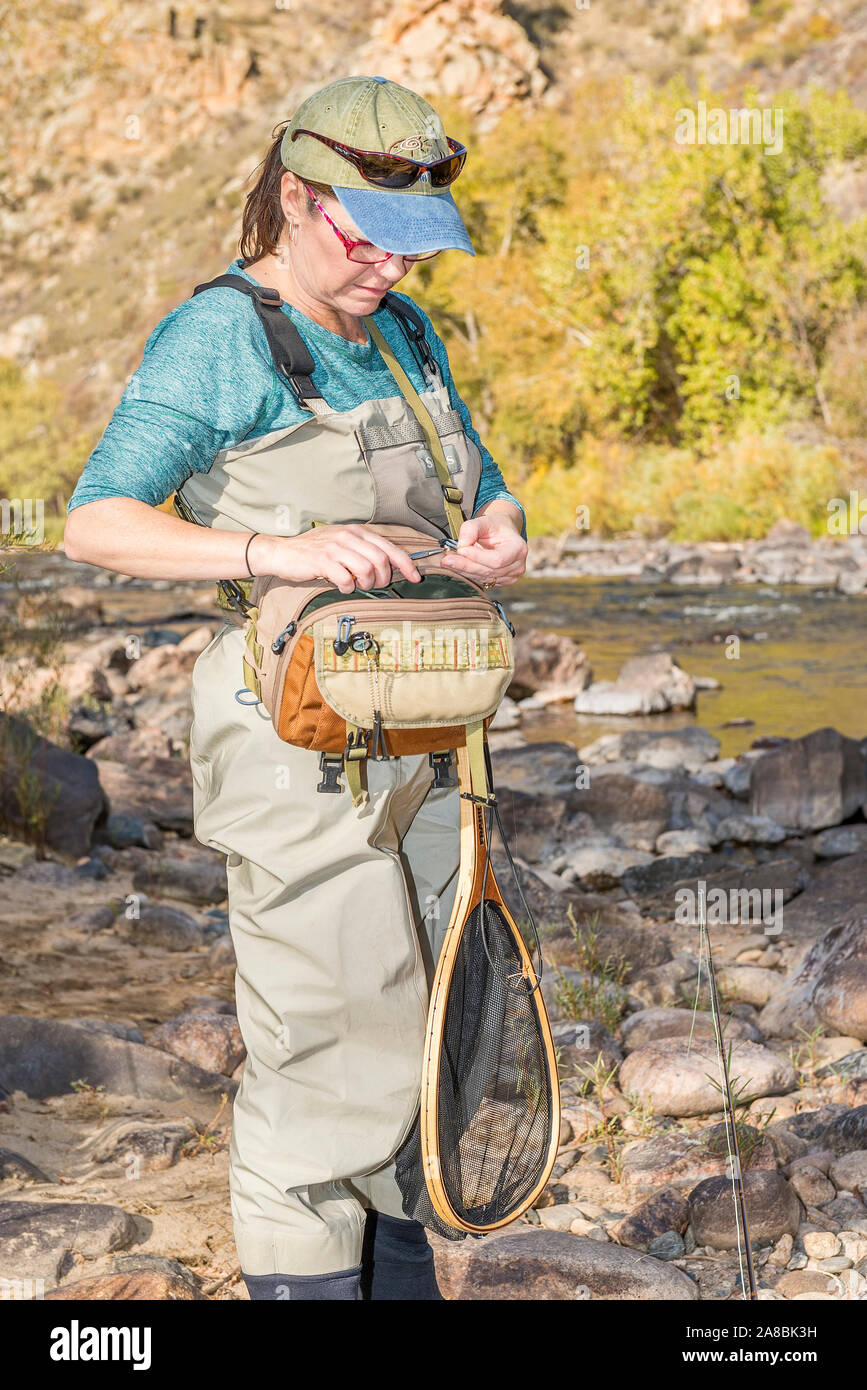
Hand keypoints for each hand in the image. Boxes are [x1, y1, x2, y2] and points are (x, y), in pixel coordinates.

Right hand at [252, 524, 421, 593]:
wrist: (282, 553)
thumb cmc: (313, 552)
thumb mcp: (340, 545)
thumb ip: (362, 551)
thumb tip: (386, 568)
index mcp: (356, 532)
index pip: (389, 547)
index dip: (406, 563)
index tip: (415, 577)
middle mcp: (348, 536)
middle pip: (381, 559)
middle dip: (384, 578)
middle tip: (375, 585)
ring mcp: (335, 547)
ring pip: (367, 569)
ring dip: (366, 583)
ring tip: (357, 585)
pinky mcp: (323, 560)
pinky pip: (346, 579)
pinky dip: (348, 588)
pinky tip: (342, 587)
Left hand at [439, 514, 527, 587]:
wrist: (503, 534)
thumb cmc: (495, 526)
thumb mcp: (484, 521)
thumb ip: (471, 529)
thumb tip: (461, 545)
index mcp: (518, 549)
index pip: (497, 559)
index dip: (478, 557)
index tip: (461, 549)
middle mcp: (517, 566)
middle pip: (489, 571)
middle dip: (466, 565)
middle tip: (446, 560)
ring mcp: (510, 577)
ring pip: (484, 578)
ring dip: (464, 571)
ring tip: (448, 563)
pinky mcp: (500, 582)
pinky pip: (482, 581)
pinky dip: (468, 575)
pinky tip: (456, 568)